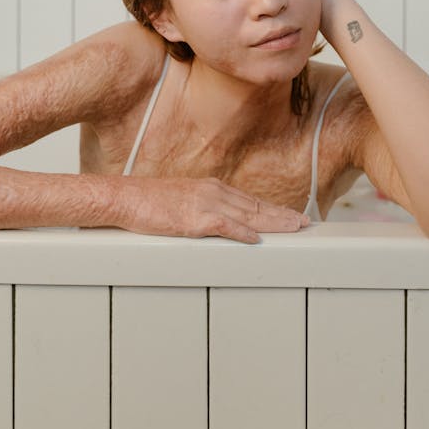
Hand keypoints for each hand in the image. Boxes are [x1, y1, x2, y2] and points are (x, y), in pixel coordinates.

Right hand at [116, 176, 310, 244]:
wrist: (124, 197)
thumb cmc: (146, 202)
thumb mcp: (180, 202)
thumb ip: (200, 211)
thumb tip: (214, 225)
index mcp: (210, 188)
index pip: (249, 201)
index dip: (271, 210)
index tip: (289, 215)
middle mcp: (212, 192)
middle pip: (255, 206)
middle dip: (282, 215)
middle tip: (304, 222)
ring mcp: (205, 203)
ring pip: (249, 214)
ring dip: (274, 222)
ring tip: (294, 228)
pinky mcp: (195, 218)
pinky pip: (226, 226)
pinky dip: (243, 233)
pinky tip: (257, 239)